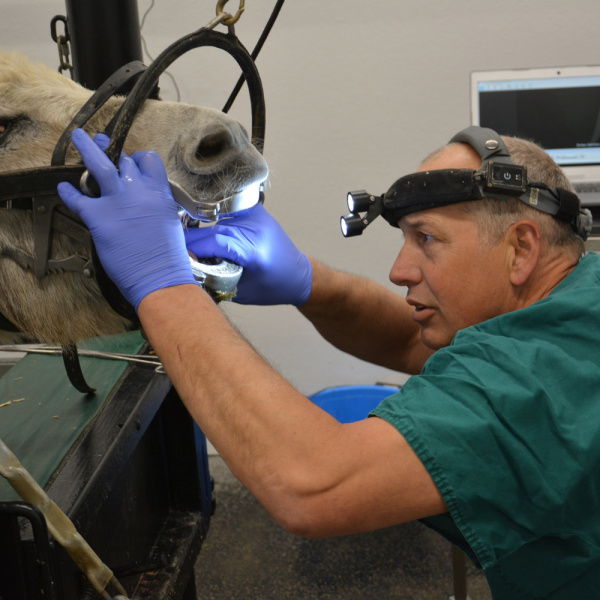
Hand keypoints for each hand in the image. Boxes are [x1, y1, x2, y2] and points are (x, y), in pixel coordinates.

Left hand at [57, 128, 194, 309]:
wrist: (160, 276)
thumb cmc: (168, 256)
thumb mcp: (169, 220)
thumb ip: (156, 204)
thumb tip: (146, 200)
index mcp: (159, 192)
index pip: (148, 160)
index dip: (137, 159)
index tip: (132, 163)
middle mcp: (138, 192)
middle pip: (122, 160)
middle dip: (111, 151)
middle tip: (102, 143)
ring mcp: (117, 203)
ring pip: (99, 165)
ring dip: (87, 147)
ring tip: (79, 137)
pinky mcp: (98, 218)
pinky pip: (78, 198)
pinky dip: (68, 192)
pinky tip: (63, 188)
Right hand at [184, 204, 311, 304]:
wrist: (298, 274)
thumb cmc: (275, 287)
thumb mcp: (241, 291)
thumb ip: (214, 279)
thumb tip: (185, 270)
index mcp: (255, 249)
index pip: (215, 241)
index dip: (191, 249)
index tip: (175, 257)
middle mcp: (256, 228)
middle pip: (212, 230)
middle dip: (189, 242)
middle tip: (170, 253)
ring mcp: (255, 216)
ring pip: (214, 222)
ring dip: (198, 234)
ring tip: (187, 248)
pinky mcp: (252, 210)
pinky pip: (223, 214)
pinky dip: (210, 225)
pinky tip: (202, 236)